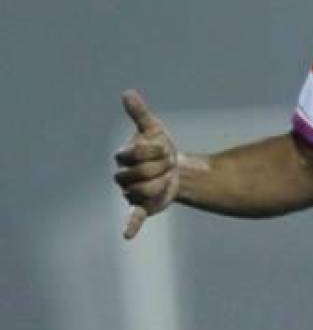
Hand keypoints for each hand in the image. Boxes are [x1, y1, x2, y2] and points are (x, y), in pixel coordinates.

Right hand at [113, 90, 179, 238]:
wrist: (174, 167)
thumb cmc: (159, 145)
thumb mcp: (153, 128)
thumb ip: (139, 113)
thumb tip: (127, 93)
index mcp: (123, 157)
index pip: (136, 154)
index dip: (156, 150)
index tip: (165, 147)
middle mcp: (122, 176)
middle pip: (141, 173)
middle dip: (160, 166)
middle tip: (167, 163)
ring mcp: (131, 192)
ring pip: (145, 190)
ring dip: (162, 182)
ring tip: (166, 177)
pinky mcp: (142, 206)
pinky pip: (133, 217)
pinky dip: (130, 226)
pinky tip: (127, 236)